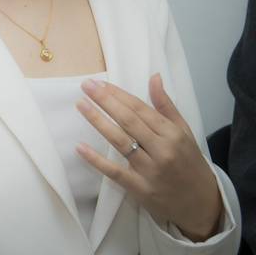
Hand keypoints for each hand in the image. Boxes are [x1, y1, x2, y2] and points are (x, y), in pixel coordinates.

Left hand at [76, 74, 221, 241]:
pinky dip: (97, 160)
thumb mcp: (184, 132)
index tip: (99, 83)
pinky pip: (115, 172)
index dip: (118, 94)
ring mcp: (150, 170)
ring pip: (120, 142)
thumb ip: (166, 106)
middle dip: (105, 101)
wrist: (202, 204)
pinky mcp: (140, 188)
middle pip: (129, 121)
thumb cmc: (190, 163)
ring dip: (98, 121)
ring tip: (81, 105)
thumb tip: (154, 77)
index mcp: (172, 134)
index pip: (140, 109)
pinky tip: (80, 147)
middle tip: (86, 86)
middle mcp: (162, 150)